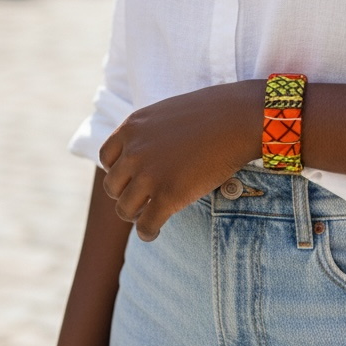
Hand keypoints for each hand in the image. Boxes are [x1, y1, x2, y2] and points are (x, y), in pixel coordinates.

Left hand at [98, 80, 263, 241]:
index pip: (106, 158)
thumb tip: (142, 155)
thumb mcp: (167, 113)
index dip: (118, 171)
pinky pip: (146, 226)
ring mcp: (149, 175)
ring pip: (124, 210)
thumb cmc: (212, 113)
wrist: (239, 119)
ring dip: (135, 215)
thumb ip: (148, 133)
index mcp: (132, 127)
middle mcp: (134, 151)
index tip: (132, 178)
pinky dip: (148, 232)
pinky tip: (157, 230)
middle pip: (112, 186)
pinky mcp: (167, 196)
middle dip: (126, 194)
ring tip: (149, 215)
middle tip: (143, 198)